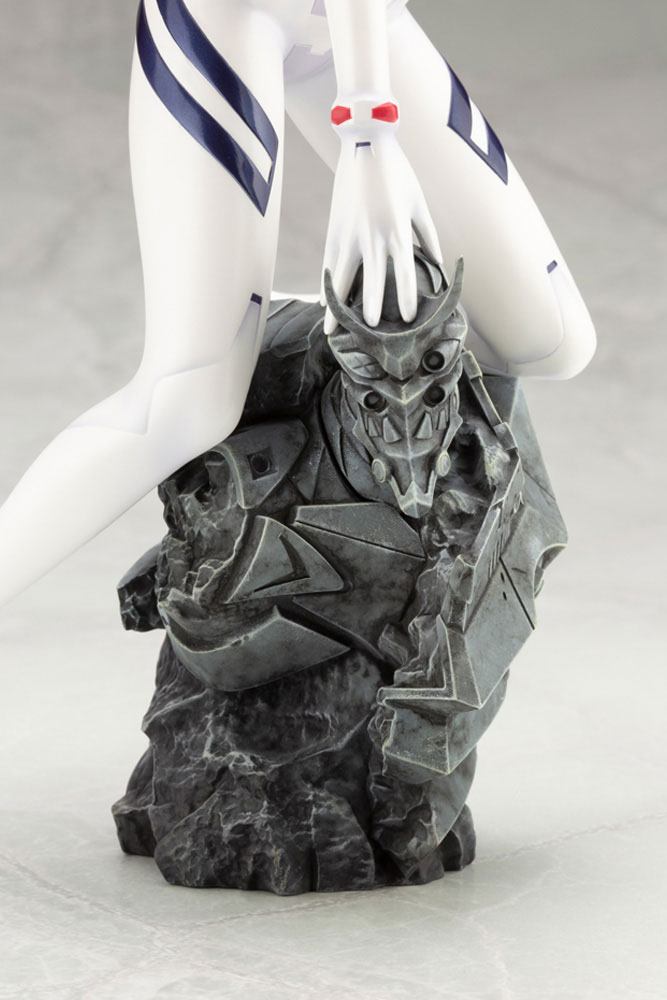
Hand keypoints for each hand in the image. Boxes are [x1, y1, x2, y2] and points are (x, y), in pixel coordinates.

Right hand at [321, 130, 441, 334]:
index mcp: (396, 230)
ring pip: (339, 278)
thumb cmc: (398, 173)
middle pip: (369, 281)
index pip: (404, 271)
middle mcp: (371, 236)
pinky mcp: (333, 230)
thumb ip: (428, 235)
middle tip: (368, 332)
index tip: (409, 318)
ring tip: (330, 331)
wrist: (364, 142)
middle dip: (368, 308)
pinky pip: (329, 264)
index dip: (407, 296)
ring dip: (335, 306)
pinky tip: (324, 303)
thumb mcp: (418, 203)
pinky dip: (326, 285)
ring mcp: (348, 234)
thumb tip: (437, 262)